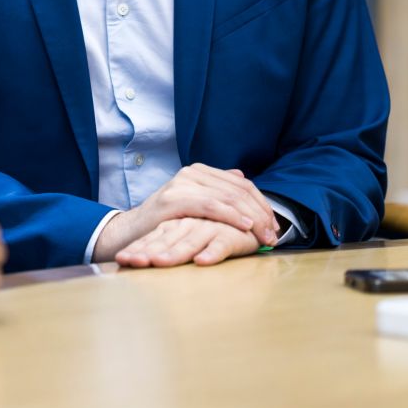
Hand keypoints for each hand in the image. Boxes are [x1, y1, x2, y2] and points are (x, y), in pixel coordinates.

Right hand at [92, 165, 277, 262]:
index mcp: (200, 172)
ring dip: (252, 217)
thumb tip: (241, 176)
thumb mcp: (194, 204)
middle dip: (261, 213)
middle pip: (238, 189)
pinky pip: (211, 205)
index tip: (274, 226)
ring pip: (228, 196)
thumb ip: (217, 189)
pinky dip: (232, 216)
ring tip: (264, 235)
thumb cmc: (167, 223)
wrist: (132, 233)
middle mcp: (192, 172)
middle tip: (274, 235)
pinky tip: (245, 227)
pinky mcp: (173, 199)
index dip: (262, 204)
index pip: (241, 184)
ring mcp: (182, 183)